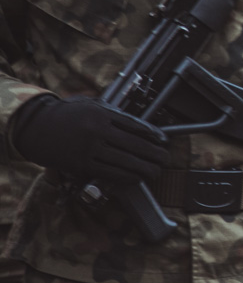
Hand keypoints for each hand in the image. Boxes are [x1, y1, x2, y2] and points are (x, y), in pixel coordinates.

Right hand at [13, 94, 166, 186]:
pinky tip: (136, 178)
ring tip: (156, 171)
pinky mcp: (81, 164)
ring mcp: (89, 148)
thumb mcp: (90, 104)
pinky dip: (126, 176)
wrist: (36, 126)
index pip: (135, 125)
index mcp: (102, 113)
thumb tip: (140, 126)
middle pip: (134, 145)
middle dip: (154, 154)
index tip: (164, 140)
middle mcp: (97, 131)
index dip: (153, 134)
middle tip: (166, 159)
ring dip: (144, 169)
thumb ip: (113, 113)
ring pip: (124, 162)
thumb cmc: (67, 114)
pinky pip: (108, 172)